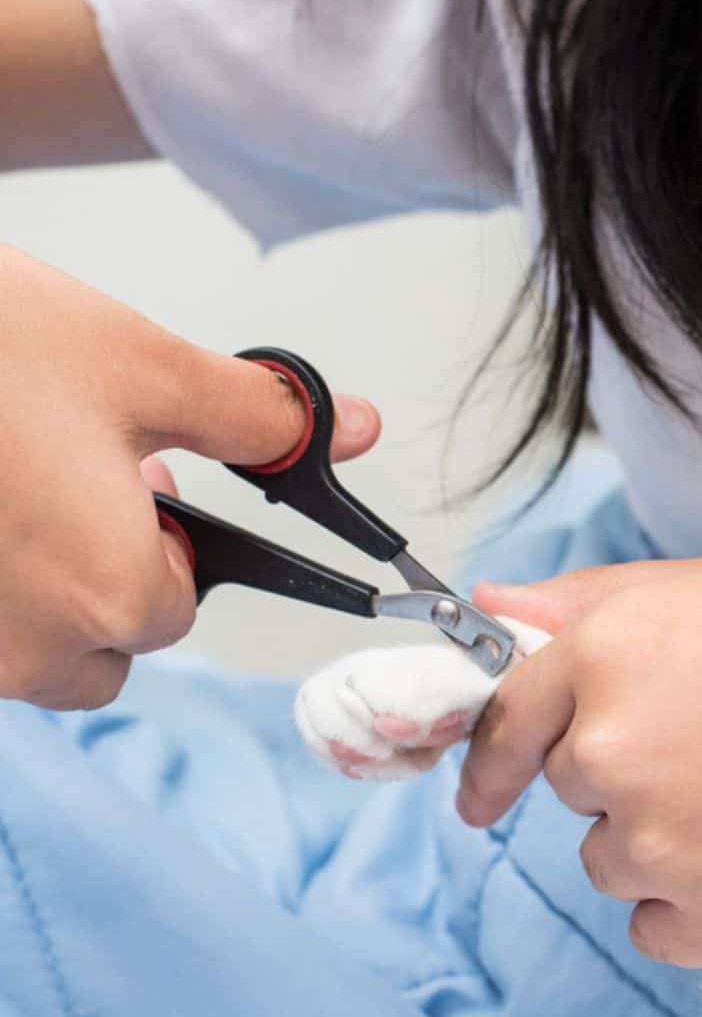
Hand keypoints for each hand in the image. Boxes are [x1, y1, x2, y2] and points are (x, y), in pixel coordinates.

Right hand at [0, 244, 379, 708]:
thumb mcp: (143, 366)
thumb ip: (260, 417)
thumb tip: (353, 430)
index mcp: (106, 595)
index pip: (178, 609)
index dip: (170, 543)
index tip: (141, 482)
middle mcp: (20, 647)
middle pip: (103, 648)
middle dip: (108, 579)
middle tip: (83, 483)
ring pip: (25, 651)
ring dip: (38, 586)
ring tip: (23, 479)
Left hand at [460, 541, 701, 967]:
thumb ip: (601, 602)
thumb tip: (497, 609)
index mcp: (613, 650)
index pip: (508, 714)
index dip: (497, 752)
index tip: (489, 786)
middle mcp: (617, 751)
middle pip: (577, 784)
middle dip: (628, 766)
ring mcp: (663, 846)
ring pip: (616, 857)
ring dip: (667, 835)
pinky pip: (660, 922)